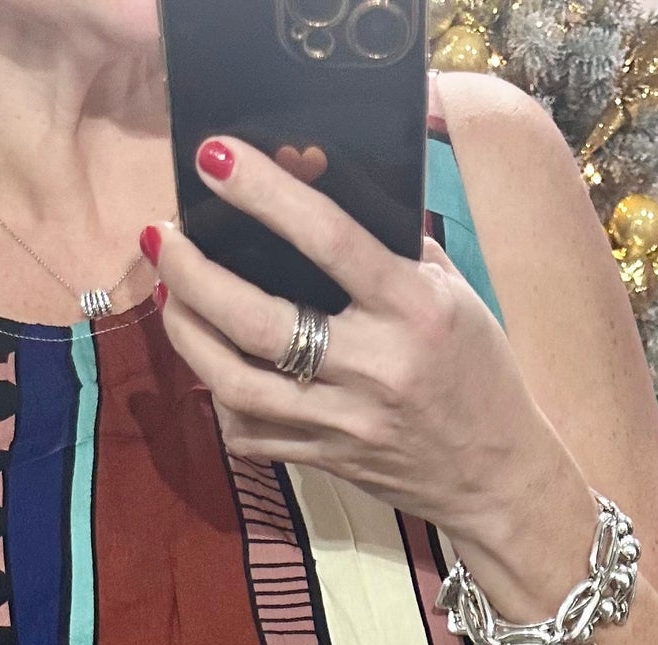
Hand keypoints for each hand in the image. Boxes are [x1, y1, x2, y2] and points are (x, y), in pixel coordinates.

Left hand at [148, 136, 558, 535]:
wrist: (495, 474)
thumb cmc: (476, 368)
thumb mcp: (451, 292)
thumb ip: (389, 242)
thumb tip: (314, 176)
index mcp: (412, 309)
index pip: (328, 238)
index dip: (264, 194)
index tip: (214, 159)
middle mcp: (374, 367)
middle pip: (258, 320)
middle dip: (194, 273)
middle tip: (161, 236)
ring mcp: (343, 422)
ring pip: (236, 382)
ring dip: (186, 333)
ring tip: (167, 292)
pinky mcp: (324, 460)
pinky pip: (249, 432)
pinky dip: (218, 396)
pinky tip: (209, 362)